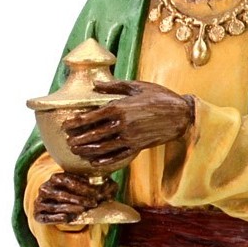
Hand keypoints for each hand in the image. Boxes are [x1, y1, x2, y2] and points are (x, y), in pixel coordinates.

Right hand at [32, 171, 117, 225]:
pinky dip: (56, 218)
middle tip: (93, 203)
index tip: (97, 193)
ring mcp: (40, 201)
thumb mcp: (84, 190)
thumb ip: (98, 187)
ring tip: (83, 210)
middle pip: (62, 193)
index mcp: (55, 178)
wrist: (54, 209)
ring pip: (55, 205)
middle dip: (79, 199)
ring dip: (70, 208)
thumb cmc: (72, 197)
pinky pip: (46, 217)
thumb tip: (114, 186)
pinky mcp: (37, 215)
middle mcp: (45, 188)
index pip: (69, 180)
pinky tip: (68, 218)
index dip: (83, 187)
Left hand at [62, 80, 194, 167]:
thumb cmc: (160, 97)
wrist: (181, 114)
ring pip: (103, 148)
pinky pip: (118, 157)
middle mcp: (123, 124)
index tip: (66, 126)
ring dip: (87, 151)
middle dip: (78, 140)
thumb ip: (114, 86)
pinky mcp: (138, 148)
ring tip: (76, 152)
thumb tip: (95, 84)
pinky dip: (105, 161)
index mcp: (120, 107)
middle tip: (68, 142)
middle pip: (93, 135)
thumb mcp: (137, 86)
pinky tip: (95, 162)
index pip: (91, 117)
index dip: (76, 122)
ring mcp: (130, 138)